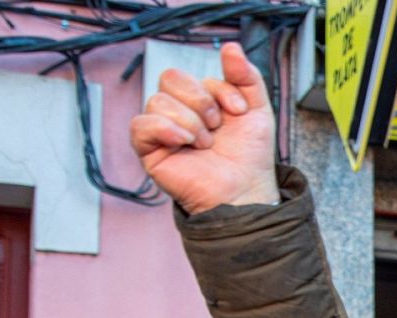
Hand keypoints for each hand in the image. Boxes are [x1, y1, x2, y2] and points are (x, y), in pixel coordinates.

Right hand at [131, 42, 278, 215]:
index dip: (218, 89)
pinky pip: (140, 125)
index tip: (239, 111)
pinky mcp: (150, 152)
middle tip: (216, 127)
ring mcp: (162, 132)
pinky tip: (185, 142)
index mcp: (199, 100)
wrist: (247, 189)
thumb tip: (231, 47)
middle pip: (170, 78)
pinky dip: (164, 129)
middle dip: (200, 100)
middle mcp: (178, 113)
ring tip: (205, 144)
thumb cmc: (250, 155)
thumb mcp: (256, 107)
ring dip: (189, 121)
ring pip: (157, 100)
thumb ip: (246, 75)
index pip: (194, 74)